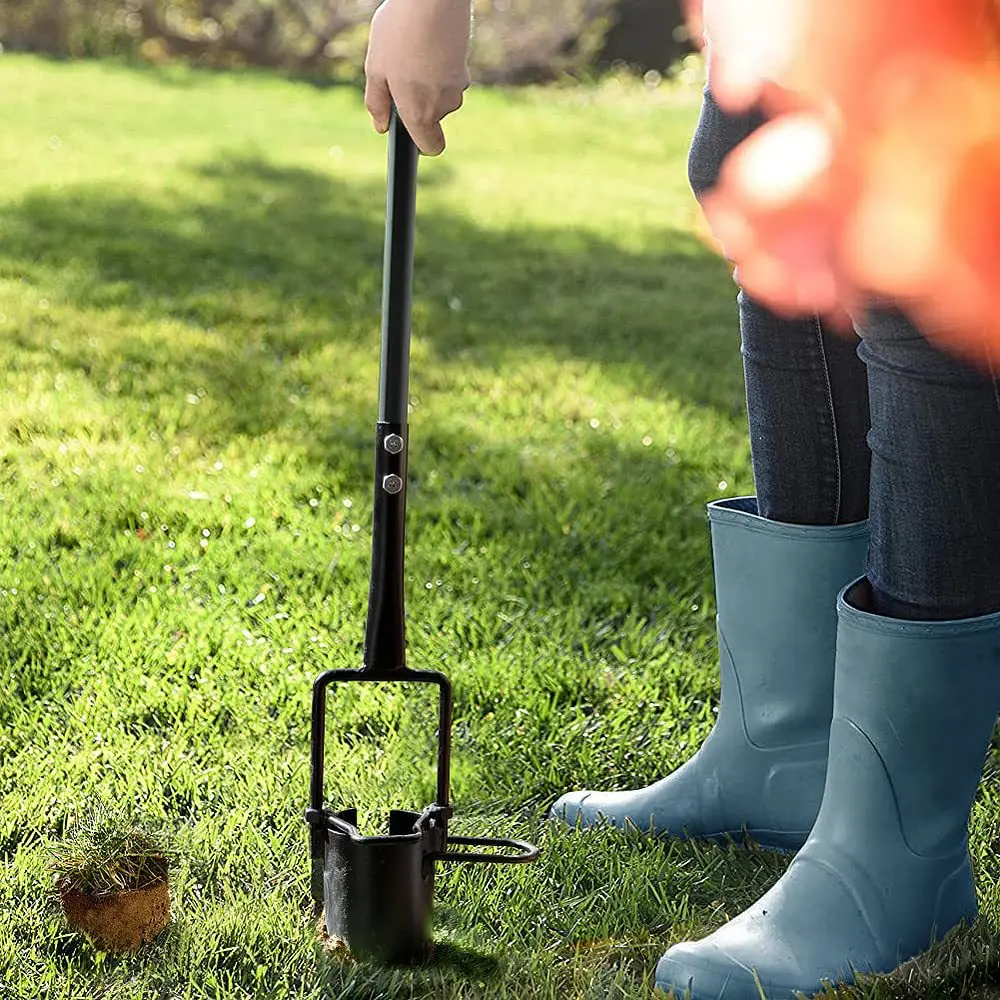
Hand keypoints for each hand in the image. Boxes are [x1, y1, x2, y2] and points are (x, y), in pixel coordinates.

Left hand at [364, 0, 471, 155]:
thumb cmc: (400, 31)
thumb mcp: (375, 68)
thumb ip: (377, 103)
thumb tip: (381, 126)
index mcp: (419, 112)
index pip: (432, 147)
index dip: (422, 145)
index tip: (412, 135)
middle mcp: (443, 106)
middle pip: (433, 118)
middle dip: (418, 102)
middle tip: (399, 72)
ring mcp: (458, 87)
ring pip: (441, 95)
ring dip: (427, 82)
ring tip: (412, 51)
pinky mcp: (466, 69)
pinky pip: (449, 78)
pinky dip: (438, 67)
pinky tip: (426, 44)